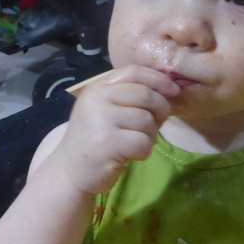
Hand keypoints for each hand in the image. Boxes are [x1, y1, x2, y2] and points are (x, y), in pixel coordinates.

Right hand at [50, 65, 179, 195]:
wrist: (69, 172)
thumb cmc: (94, 139)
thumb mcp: (104, 109)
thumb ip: (128, 95)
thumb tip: (170, 88)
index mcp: (97, 88)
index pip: (133, 72)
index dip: (158, 79)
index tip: (174, 90)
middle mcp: (97, 100)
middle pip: (146, 95)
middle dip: (160, 110)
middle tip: (155, 126)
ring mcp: (101, 121)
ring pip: (147, 120)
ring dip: (150, 135)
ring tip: (136, 143)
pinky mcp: (108, 144)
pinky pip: (143, 142)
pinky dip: (144, 151)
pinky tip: (131, 155)